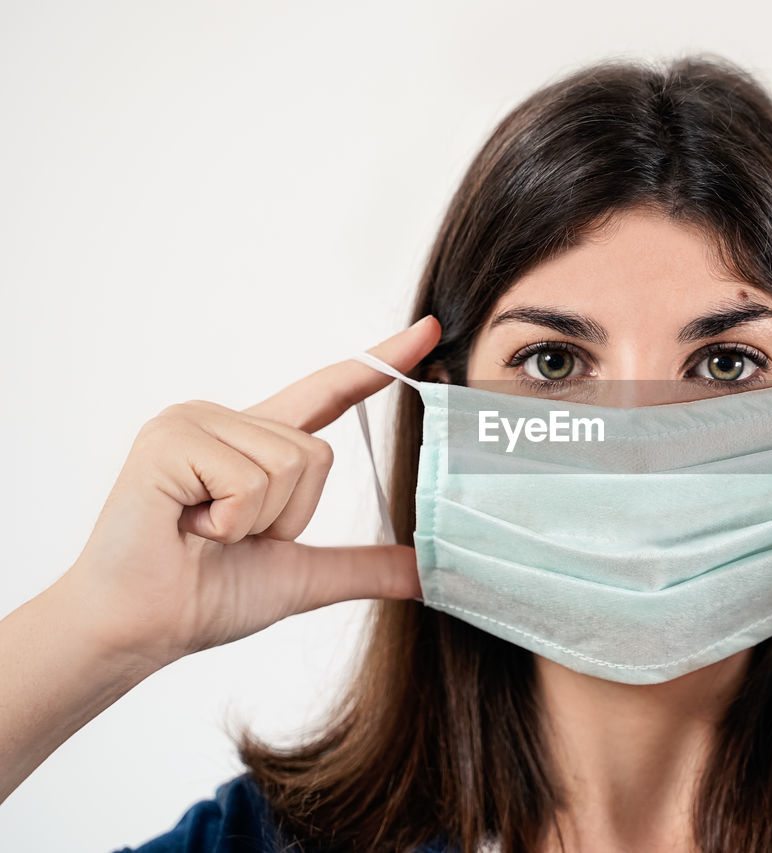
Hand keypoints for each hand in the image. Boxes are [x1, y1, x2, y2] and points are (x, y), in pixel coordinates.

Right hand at [59, 316, 440, 669]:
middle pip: (317, 454)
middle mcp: (225, 419)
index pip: (331, 392)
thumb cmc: (203, 597)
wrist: (140, 631)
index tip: (430, 330)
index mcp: (256, 443)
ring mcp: (194, 421)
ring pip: (289, 464)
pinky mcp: (170, 438)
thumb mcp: (304, 576)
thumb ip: (364, 565)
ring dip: (257, 521)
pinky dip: (229, 522)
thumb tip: (426, 572)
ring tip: (202, 531)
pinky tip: (184, 527)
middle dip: (288, 516)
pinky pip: (249, 479)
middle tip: (227, 537)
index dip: (381, 362)